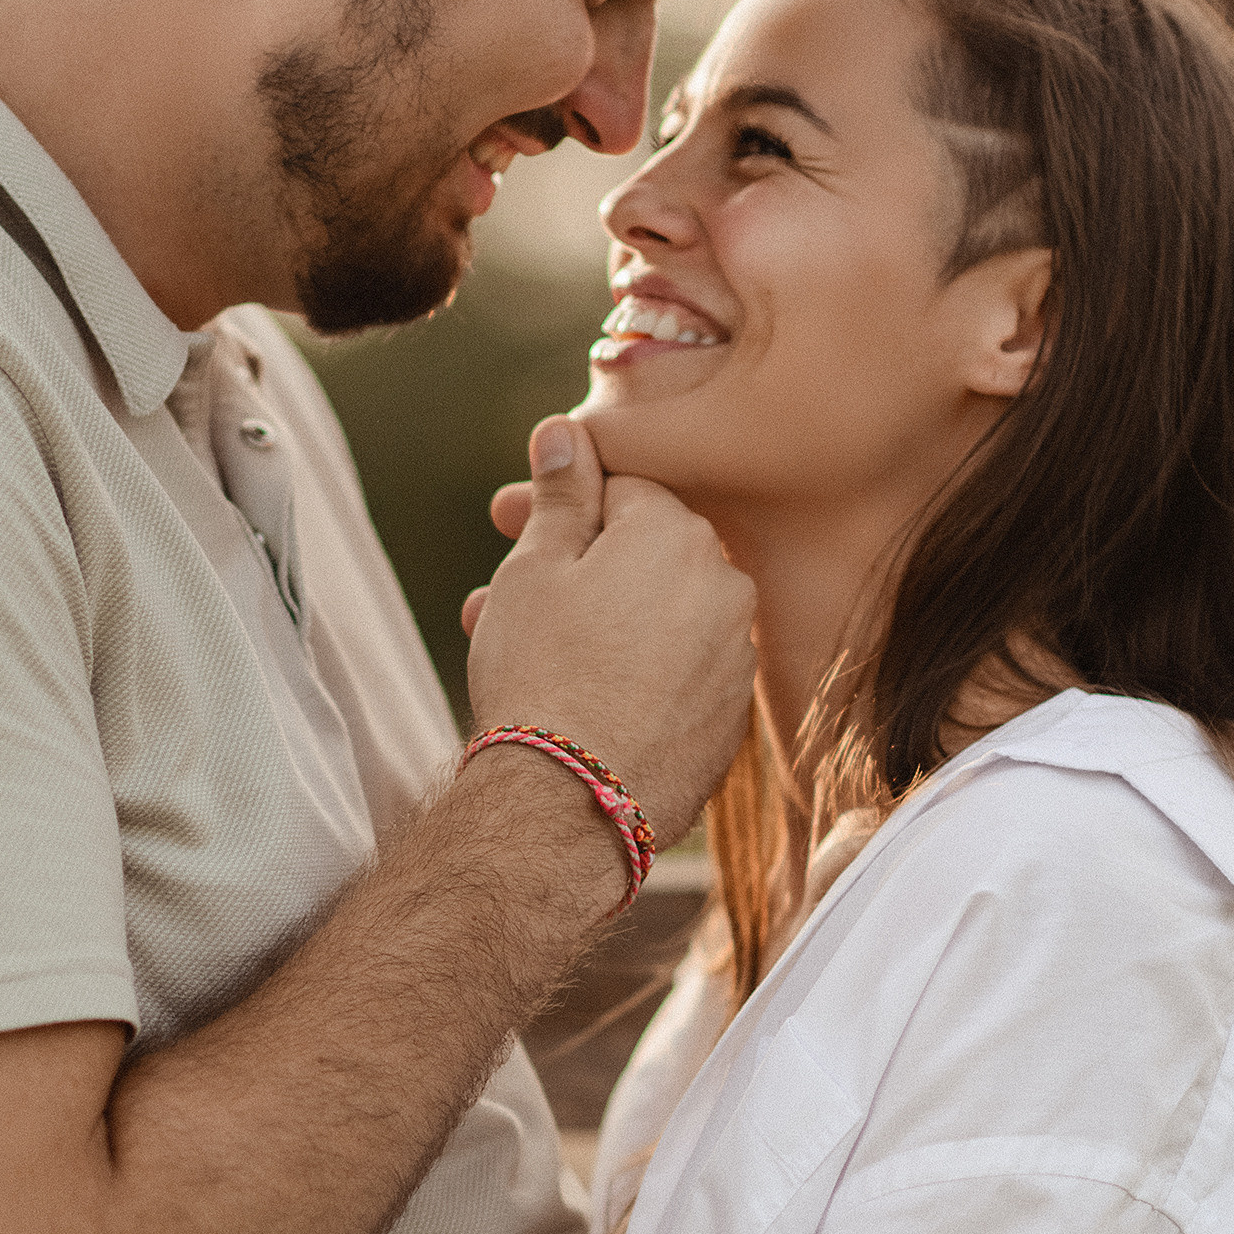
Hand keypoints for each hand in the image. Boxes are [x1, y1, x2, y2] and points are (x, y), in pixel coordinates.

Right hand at [462, 417, 755, 849]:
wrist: (569, 803)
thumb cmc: (542, 673)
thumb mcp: (536, 570)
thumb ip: (562, 495)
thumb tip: (567, 430)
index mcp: (677, 533)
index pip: (620, 492)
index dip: (561, 509)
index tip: (511, 527)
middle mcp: (724, 587)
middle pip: (641, 557)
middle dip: (574, 567)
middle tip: (500, 592)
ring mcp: (734, 658)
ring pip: (654, 620)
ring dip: (596, 623)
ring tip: (520, 652)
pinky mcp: (730, 720)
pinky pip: (676, 675)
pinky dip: (634, 675)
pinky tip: (577, 697)